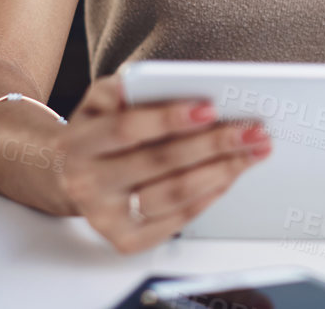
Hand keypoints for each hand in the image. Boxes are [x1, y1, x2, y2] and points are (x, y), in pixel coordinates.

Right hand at [53, 73, 270, 253]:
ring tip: (252, 152)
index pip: (127, 129)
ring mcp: (105, 217)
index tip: (211, 107)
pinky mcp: (125, 240)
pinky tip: (230, 174)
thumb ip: (128, 88)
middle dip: (213, 144)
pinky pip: (177, 220)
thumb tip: (171, 82)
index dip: (169, 118)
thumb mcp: (101, 99)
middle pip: (159, 162)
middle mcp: (87, 184)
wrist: (71, 174)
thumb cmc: (99, 129)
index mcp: (78, 143)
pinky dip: (209, 196)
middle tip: (253, 130)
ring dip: (220, 171)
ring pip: (172, 195)